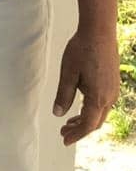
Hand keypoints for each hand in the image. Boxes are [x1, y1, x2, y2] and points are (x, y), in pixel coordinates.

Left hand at [52, 30, 120, 144]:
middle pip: (95, 122)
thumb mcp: (68, 73)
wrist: (99, 32)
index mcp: (98, 97)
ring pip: (100, 113)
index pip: (88, 125)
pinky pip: (104, 103)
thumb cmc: (82, 50)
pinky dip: (91, 110)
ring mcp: (113, 90)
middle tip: (63, 131)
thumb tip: (57, 114)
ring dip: (86, 120)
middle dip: (80, 129)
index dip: (76, 134)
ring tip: (69, 121)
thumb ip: (63, 95)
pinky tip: (81, 105)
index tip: (64, 139)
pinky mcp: (113, 83)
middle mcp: (109, 97)